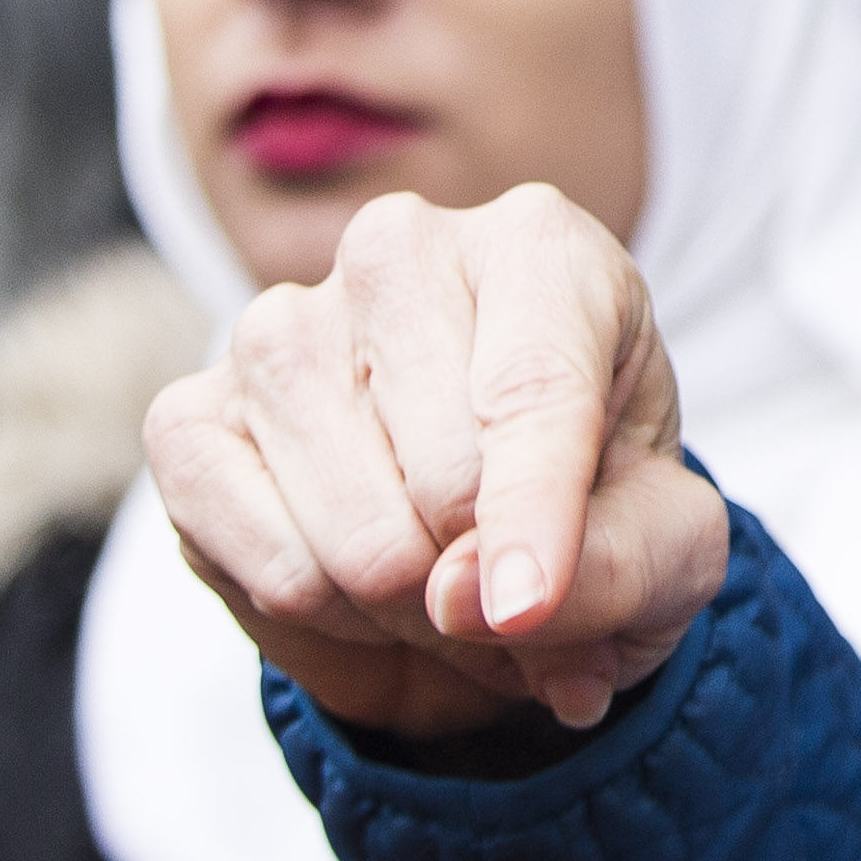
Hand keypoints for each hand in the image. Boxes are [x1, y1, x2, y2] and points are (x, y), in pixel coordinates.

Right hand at [144, 184, 730, 741]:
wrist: (491, 558)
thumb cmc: (601, 518)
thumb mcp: (671, 550)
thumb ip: (614, 569)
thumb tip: (459, 596)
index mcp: (541, 246)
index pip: (531, 384)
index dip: (532, 512)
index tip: (526, 605)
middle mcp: (400, 252)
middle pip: (442, 477)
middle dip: (485, 582)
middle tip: (514, 582)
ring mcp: (280, 324)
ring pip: (350, 539)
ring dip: (409, 611)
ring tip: (442, 579)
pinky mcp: (189, 414)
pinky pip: (257, 559)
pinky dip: (319, 613)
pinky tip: (352, 575)